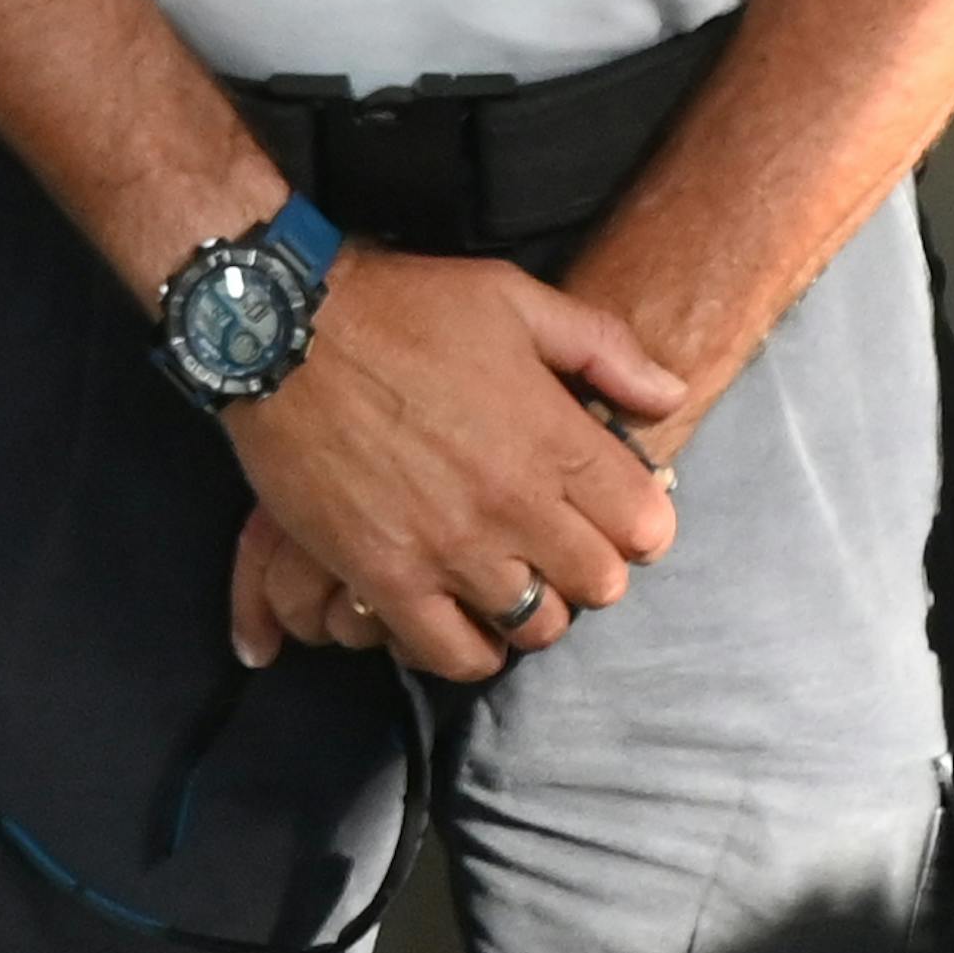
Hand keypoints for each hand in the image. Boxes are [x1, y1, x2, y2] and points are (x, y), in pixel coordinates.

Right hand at [217, 247, 684, 689]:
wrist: (283, 330)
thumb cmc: (404, 307)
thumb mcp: (514, 298)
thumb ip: (604, 349)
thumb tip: (670, 397)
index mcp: (552, 437)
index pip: (645, 524)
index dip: (639, 520)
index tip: (611, 507)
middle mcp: (512, 505)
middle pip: (599, 585)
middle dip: (590, 567)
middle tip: (558, 541)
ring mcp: (449, 549)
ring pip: (535, 627)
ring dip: (533, 607)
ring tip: (510, 578)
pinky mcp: (386, 578)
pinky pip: (453, 654)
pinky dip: (470, 648)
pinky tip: (464, 617)